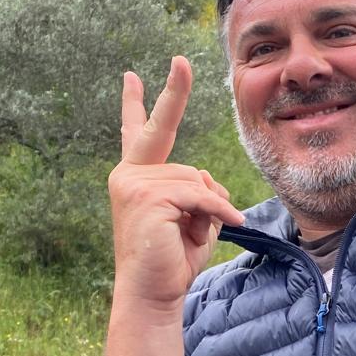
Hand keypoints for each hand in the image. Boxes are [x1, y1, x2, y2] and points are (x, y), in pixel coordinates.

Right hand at [109, 56, 246, 310]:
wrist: (152, 293)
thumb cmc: (172, 262)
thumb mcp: (193, 221)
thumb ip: (200, 193)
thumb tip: (209, 181)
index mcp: (136, 178)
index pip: (135, 134)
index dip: (134, 103)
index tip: (130, 75)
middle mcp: (128, 174)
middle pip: (162, 130)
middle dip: (173, 92)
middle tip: (181, 61)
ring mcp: (133, 183)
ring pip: (194, 176)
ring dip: (209, 206)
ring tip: (195, 234)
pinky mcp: (147, 196)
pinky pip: (199, 193)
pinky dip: (217, 211)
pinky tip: (226, 225)